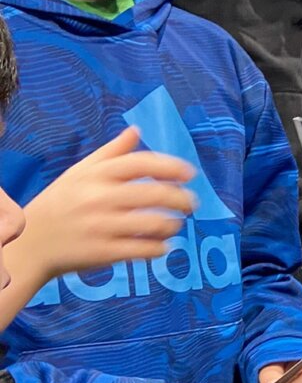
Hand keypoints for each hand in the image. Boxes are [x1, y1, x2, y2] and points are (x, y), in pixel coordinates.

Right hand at [17, 128, 195, 280]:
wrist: (30, 243)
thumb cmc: (61, 203)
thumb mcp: (79, 172)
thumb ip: (111, 152)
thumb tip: (136, 130)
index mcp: (96, 175)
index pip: (142, 163)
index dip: (172, 167)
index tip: (191, 174)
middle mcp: (99, 198)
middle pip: (155, 194)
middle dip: (182, 199)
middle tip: (191, 204)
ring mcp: (101, 226)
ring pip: (154, 223)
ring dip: (173, 225)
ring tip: (175, 225)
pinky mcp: (103, 253)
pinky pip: (143, 249)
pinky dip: (160, 248)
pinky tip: (161, 245)